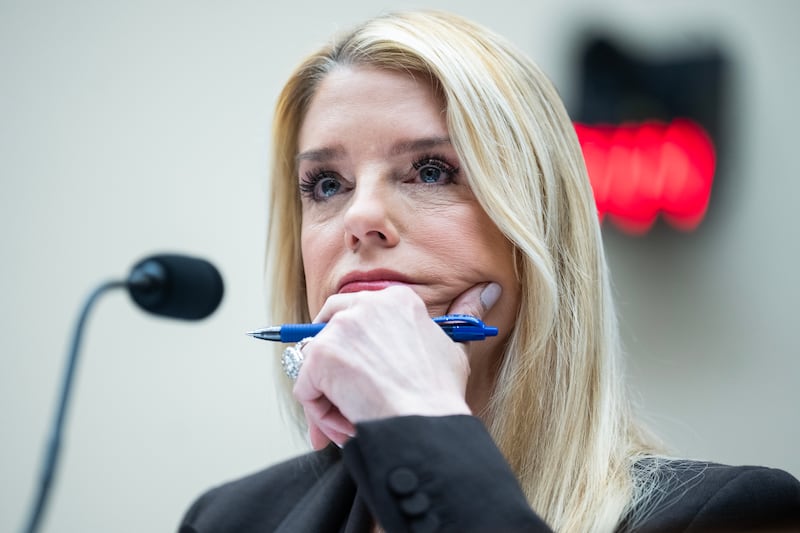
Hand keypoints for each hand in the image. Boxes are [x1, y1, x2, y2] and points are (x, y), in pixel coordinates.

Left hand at [292, 282, 501, 448]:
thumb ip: (463, 313)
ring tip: (356, 420)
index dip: (355, 345)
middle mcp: (365, 304)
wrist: (424, 422)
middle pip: (326, 327)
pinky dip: (320, 413)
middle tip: (345, 394)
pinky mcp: (320, 356)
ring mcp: (340, 329)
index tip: (361, 370)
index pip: (356, 310)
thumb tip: (488, 290)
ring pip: (315, 364)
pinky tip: (348, 424)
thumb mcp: (454, 347)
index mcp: (396, 299)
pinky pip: (306, 389)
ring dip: (330, 397)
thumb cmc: (440, 393)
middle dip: (331, 363)